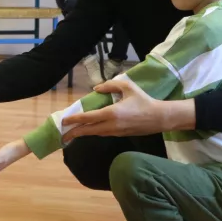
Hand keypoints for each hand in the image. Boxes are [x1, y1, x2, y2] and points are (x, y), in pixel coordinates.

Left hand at [61, 79, 193, 139]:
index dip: (75, 120)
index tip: (64, 121)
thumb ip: (110, 85)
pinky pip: (103, 133)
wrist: (159, 118)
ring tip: (72, 133)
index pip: (89, 117)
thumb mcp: (128, 87)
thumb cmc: (144, 100)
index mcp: (112, 112)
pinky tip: (89, 129)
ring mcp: (116, 131)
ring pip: (95, 133)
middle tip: (62, 135)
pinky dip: (93, 132)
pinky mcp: (120, 134)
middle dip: (74, 133)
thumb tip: (96, 89)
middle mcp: (111, 124)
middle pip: (88, 130)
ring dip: (83, 133)